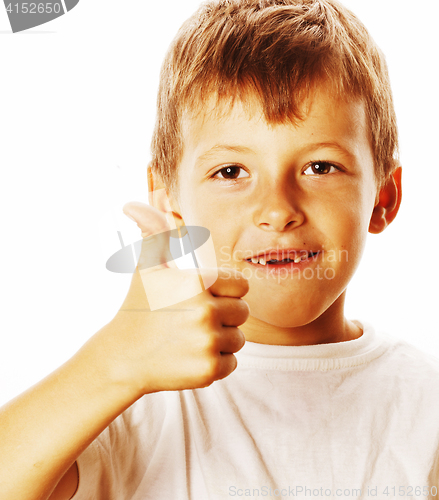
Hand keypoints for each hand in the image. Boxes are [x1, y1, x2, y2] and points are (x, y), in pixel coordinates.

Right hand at [94, 200, 249, 395]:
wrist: (122, 357)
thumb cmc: (138, 307)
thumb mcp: (146, 266)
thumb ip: (153, 233)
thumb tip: (133, 203)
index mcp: (198, 282)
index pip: (242, 286)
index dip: (225, 292)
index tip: (201, 298)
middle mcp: (206, 312)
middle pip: (243, 313)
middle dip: (224, 316)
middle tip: (193, 321)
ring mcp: (208, 343)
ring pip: (238, 339)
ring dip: (220, 339)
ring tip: (189, 339)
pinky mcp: (209, 371)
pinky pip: (233, 362)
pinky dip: (216, 362)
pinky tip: (190, 357)